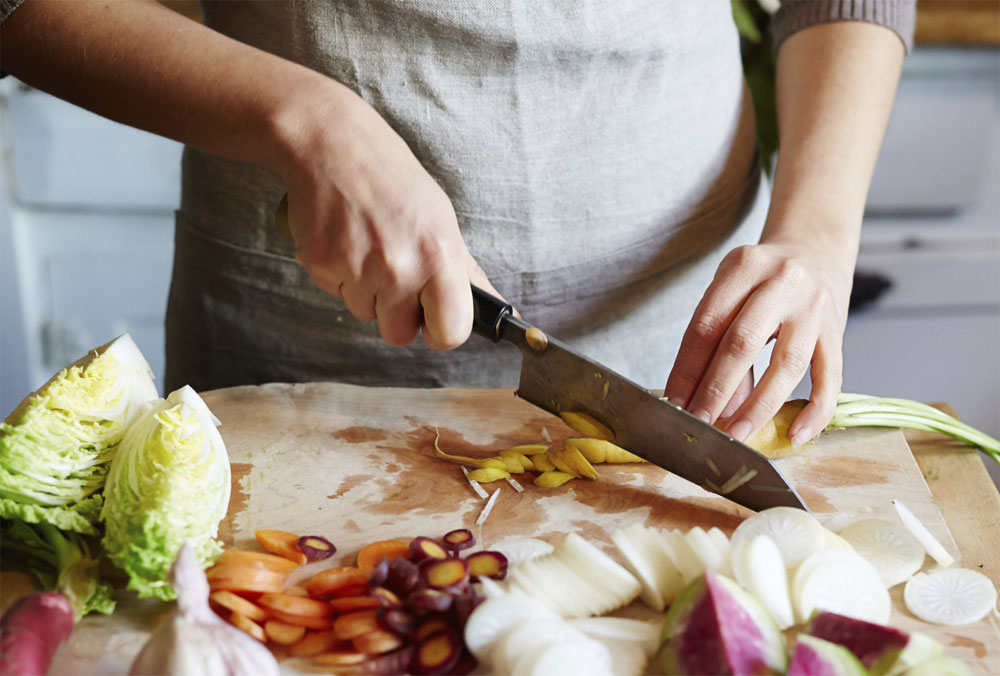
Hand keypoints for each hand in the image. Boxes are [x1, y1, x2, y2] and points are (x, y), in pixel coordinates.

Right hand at [276, 84, 500, 349]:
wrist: (334, 144)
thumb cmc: (393, 179)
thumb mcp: (441, 219)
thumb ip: (464, 271)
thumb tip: (495, 307)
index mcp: (439, 255)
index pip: (450, 332)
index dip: (440, 330)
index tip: (432, 317)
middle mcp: (400, 267)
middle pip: (399, 335)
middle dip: (396, 313)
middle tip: (392, 271)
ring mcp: (357, 268)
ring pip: (364, 313)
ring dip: (365, 289)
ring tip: (367, 244)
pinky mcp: (321, 265)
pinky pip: (335, 293)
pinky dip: (338, 273)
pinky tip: (344, 238)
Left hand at [663, 241, 851, 447]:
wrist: (815, 249)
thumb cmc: (760, 279)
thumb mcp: (732, 291)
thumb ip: (719, 339)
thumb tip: (710, 403)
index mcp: (743, 266)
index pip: (707, 325)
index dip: (687, 369)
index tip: (674, 404)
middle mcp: (781, 281)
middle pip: (742, 343)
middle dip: (715, 390)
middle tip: (699, 424)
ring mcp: (814, 306)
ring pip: (786, 364)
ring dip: (757, 406)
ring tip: (735, 434)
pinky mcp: (838, 330)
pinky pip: (830, 377)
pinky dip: (814, 410)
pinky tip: (796, 435)